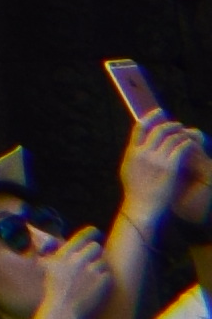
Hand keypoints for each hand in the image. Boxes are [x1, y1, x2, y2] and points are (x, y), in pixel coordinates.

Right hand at [46, 221, 120, 318]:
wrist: (64, 308)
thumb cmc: (54, 290)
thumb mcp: (50, 268)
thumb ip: (56, 254)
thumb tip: (58, 243)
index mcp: (65, 255)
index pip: (81, 237)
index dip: (90, 232)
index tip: (95, 231)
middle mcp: (78, 259)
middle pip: (95, 247)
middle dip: (95, 253)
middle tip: (94, 259)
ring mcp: (91, 270)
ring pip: (103, 261)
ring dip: (99, 267)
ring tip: (93, 276)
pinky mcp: (102, 282)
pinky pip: (107, 274)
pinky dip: (104, 279)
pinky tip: (97, 285)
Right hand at [138, 116, 211, 233]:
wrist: (142, 206)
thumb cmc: (135, 191)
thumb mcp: (127, 169)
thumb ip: (133, 155)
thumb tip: (137, 146)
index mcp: (132, 152)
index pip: (140, 128)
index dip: (150, 117)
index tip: (159, 112)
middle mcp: (144, 152)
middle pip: (158, 130)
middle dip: (169, 124)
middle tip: (177, 124)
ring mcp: (157, 159)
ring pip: (171, 138)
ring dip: (180, 134)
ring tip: (186, 134)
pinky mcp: (170, 167)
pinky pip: (180, 149)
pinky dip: (186, 144)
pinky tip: (190, 144)